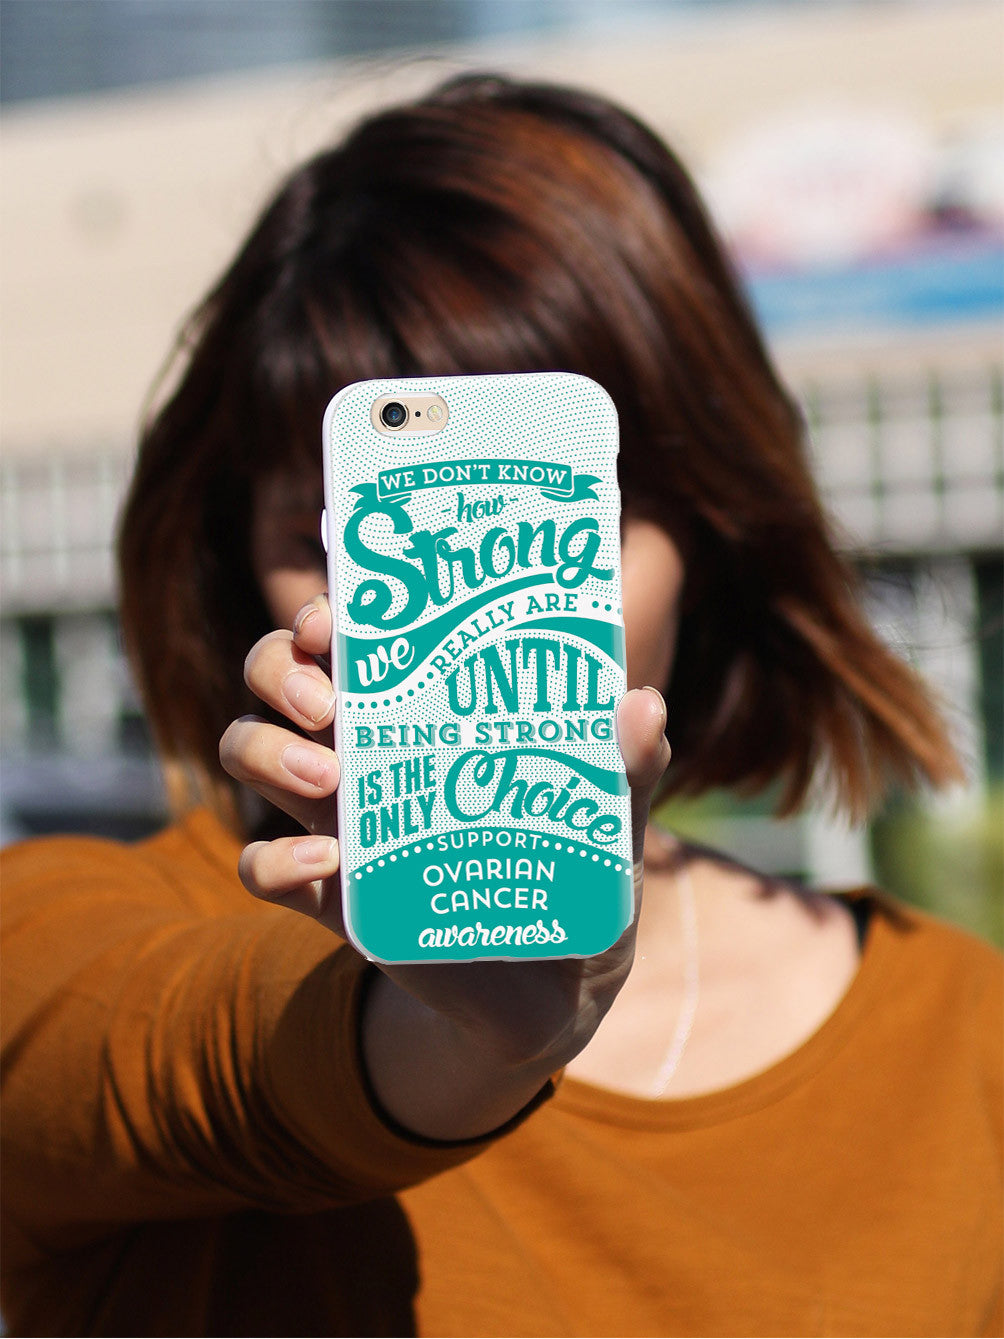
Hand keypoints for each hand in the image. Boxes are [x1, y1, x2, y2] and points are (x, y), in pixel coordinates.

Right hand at [220, 594, 669, 1137]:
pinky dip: (274, 860)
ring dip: (266, 751)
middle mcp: (365, 749)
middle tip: (327, 703)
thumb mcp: (609, 815)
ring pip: (247, 750)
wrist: (554, 987)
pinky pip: (260, 868)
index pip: (349, 636)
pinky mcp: (330, 894)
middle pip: (275, 676)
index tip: (338, 621)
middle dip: (281, 670)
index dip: (327, 614)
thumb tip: (643, 704)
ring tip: (327, 775)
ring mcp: (337, 817)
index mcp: (422, 710)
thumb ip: (629, 764)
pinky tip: (328, 859)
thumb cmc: (575, 870)